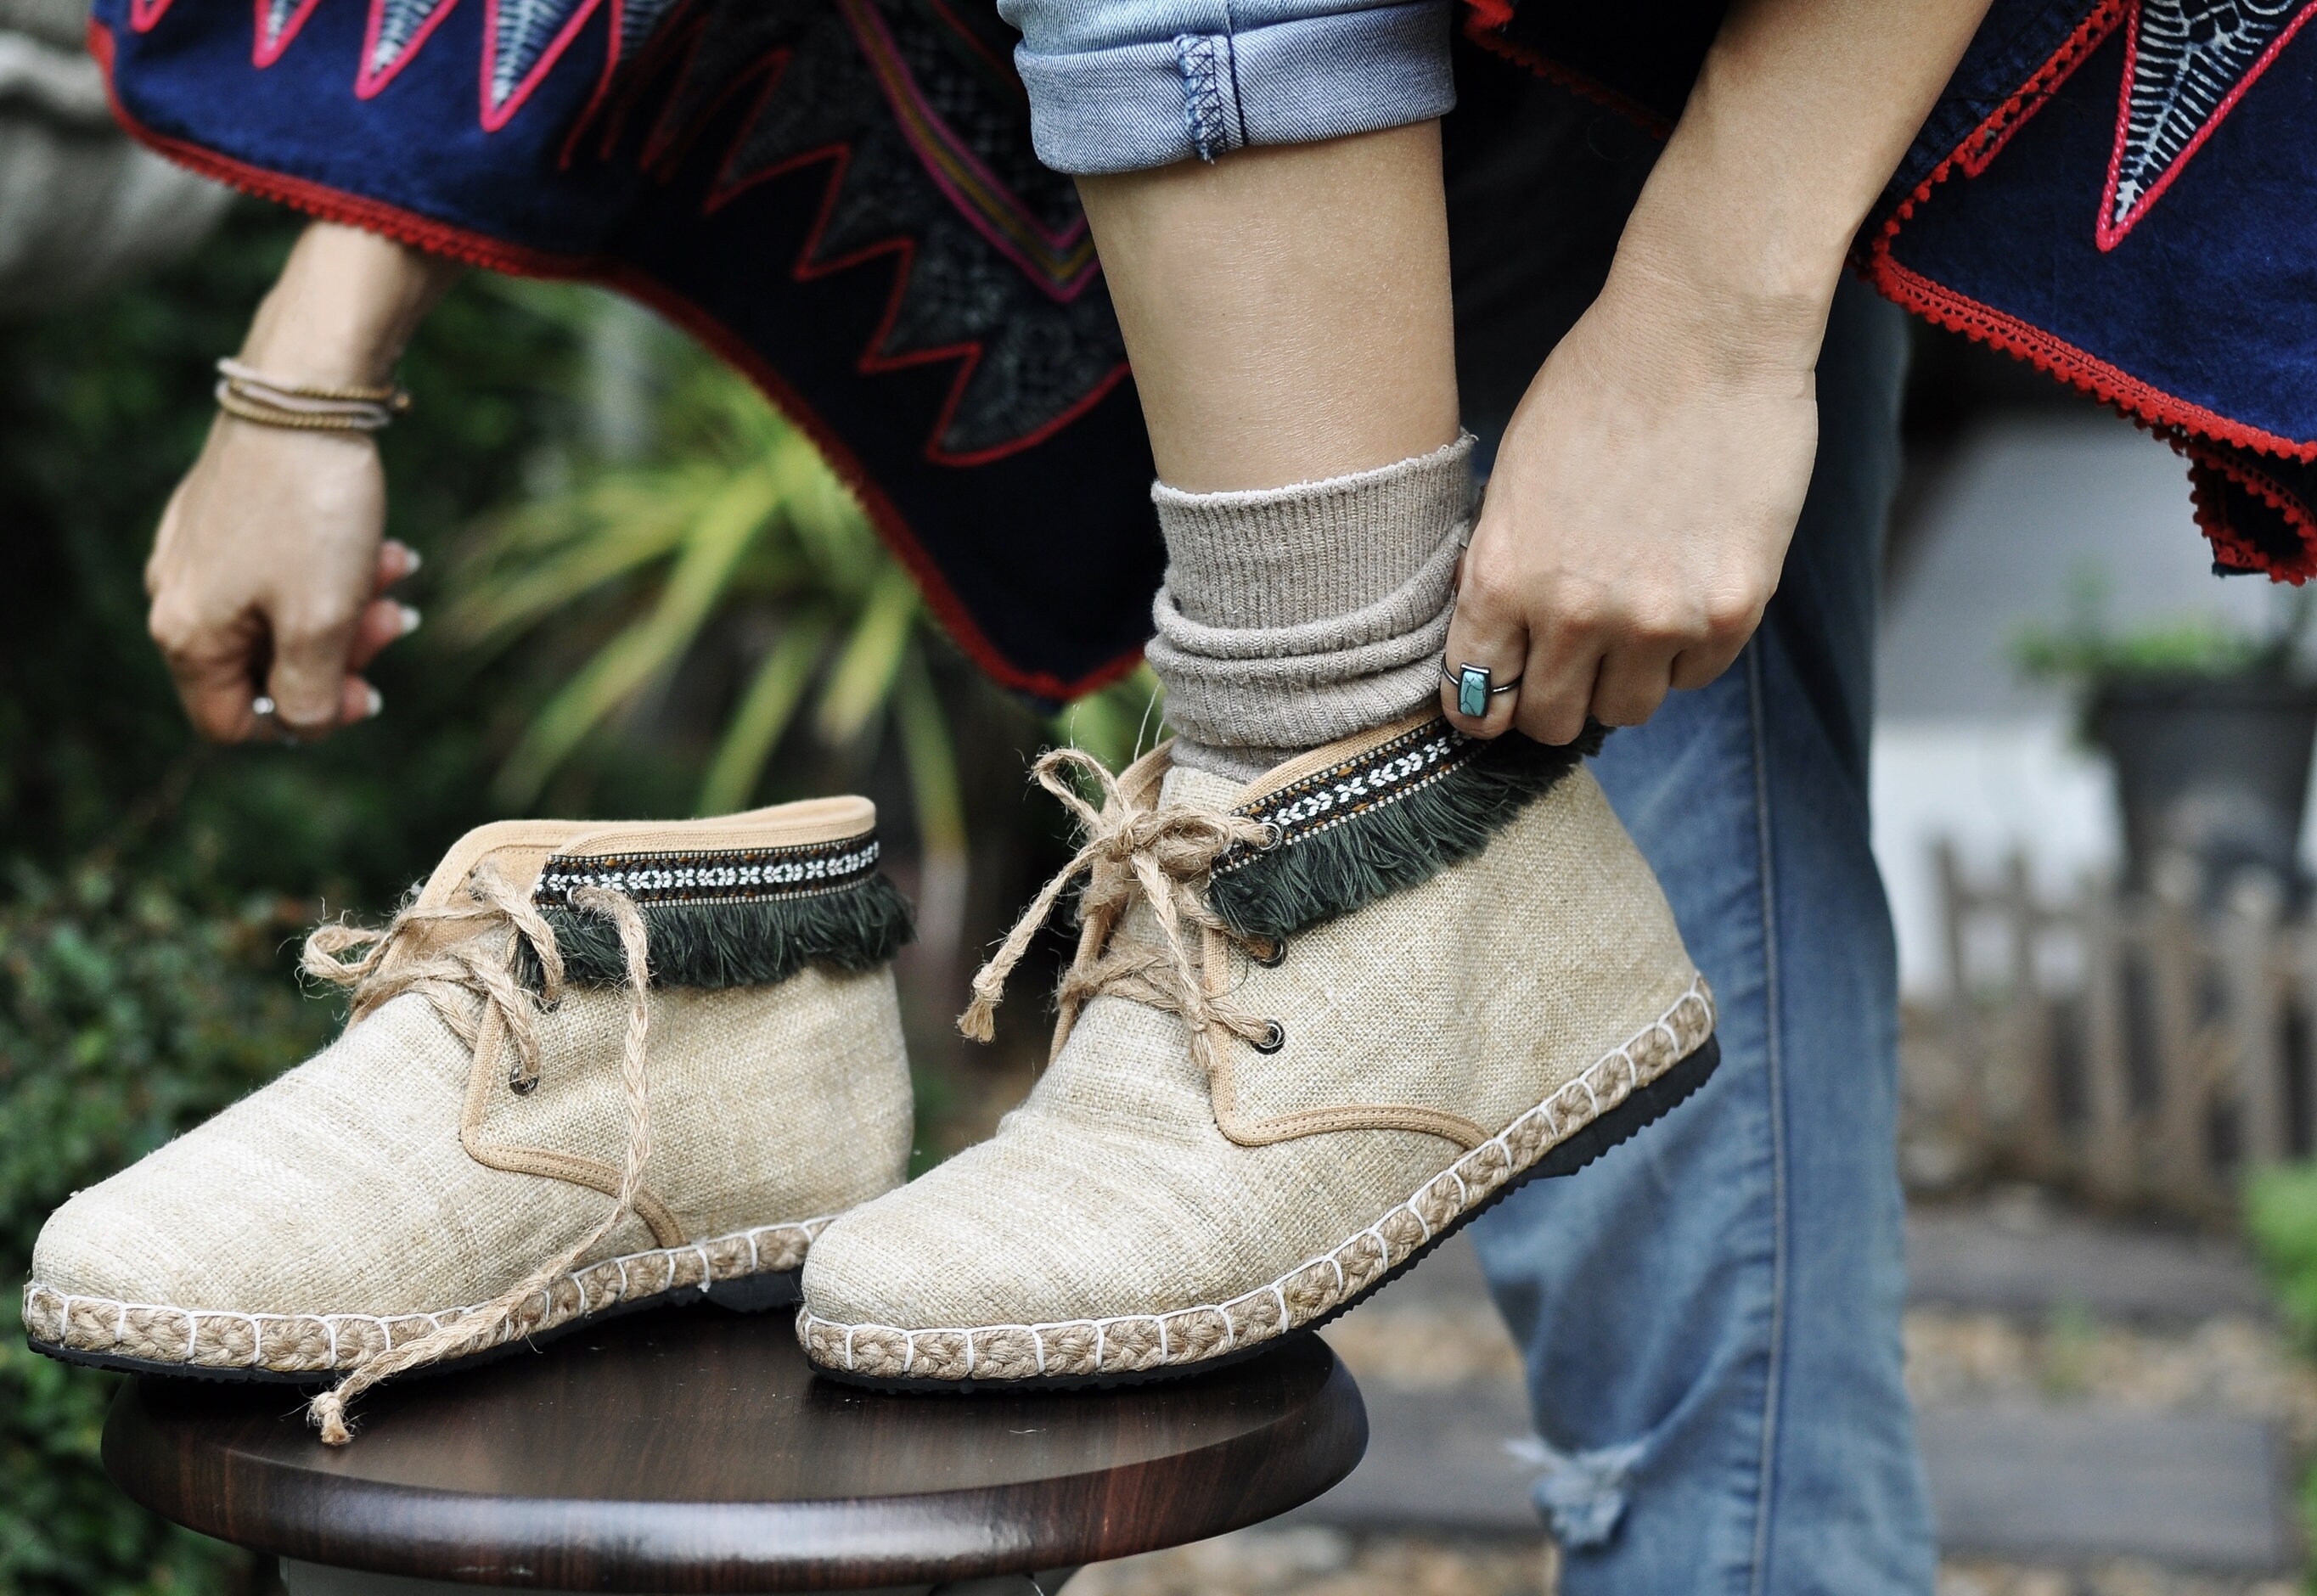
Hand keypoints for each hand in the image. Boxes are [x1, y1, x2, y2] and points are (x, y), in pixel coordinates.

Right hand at [141, 220, 459, 742]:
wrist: (308, 392)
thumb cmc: (312, 512)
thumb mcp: (321, 622)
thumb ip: (309, 696)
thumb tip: (304, 725)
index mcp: (187, 633)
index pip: (231, 720)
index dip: (303, 722)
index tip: (361, 691)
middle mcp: (179, 593)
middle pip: (268, 665)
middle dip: (343, 652)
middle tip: (397, 621)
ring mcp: (201, 548)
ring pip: (288, 611)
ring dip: (353, 606)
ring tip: (398, 571)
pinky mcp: (230, 512)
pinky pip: (289, 566)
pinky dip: (339, 566)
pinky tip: (385, 546)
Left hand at [1440, 0, 1993, 744]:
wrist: (1702, 332)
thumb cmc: (1595, 388)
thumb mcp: (1512, 483)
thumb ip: (1504, 573)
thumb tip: (1503, 646)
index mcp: (1502, 579)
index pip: (1476, 703)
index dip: (1487, 704)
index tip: (1504, 690)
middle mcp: (1574, 613)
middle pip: (1552, 723)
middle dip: (1556, 698)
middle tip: (1572, 662)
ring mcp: (1657, 619)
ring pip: (1629, 711)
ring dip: (1625, 677)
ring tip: (1633, 616)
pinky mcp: (1731, 609)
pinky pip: (1696, 676)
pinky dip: (1686, 650)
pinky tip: (1684, 588)